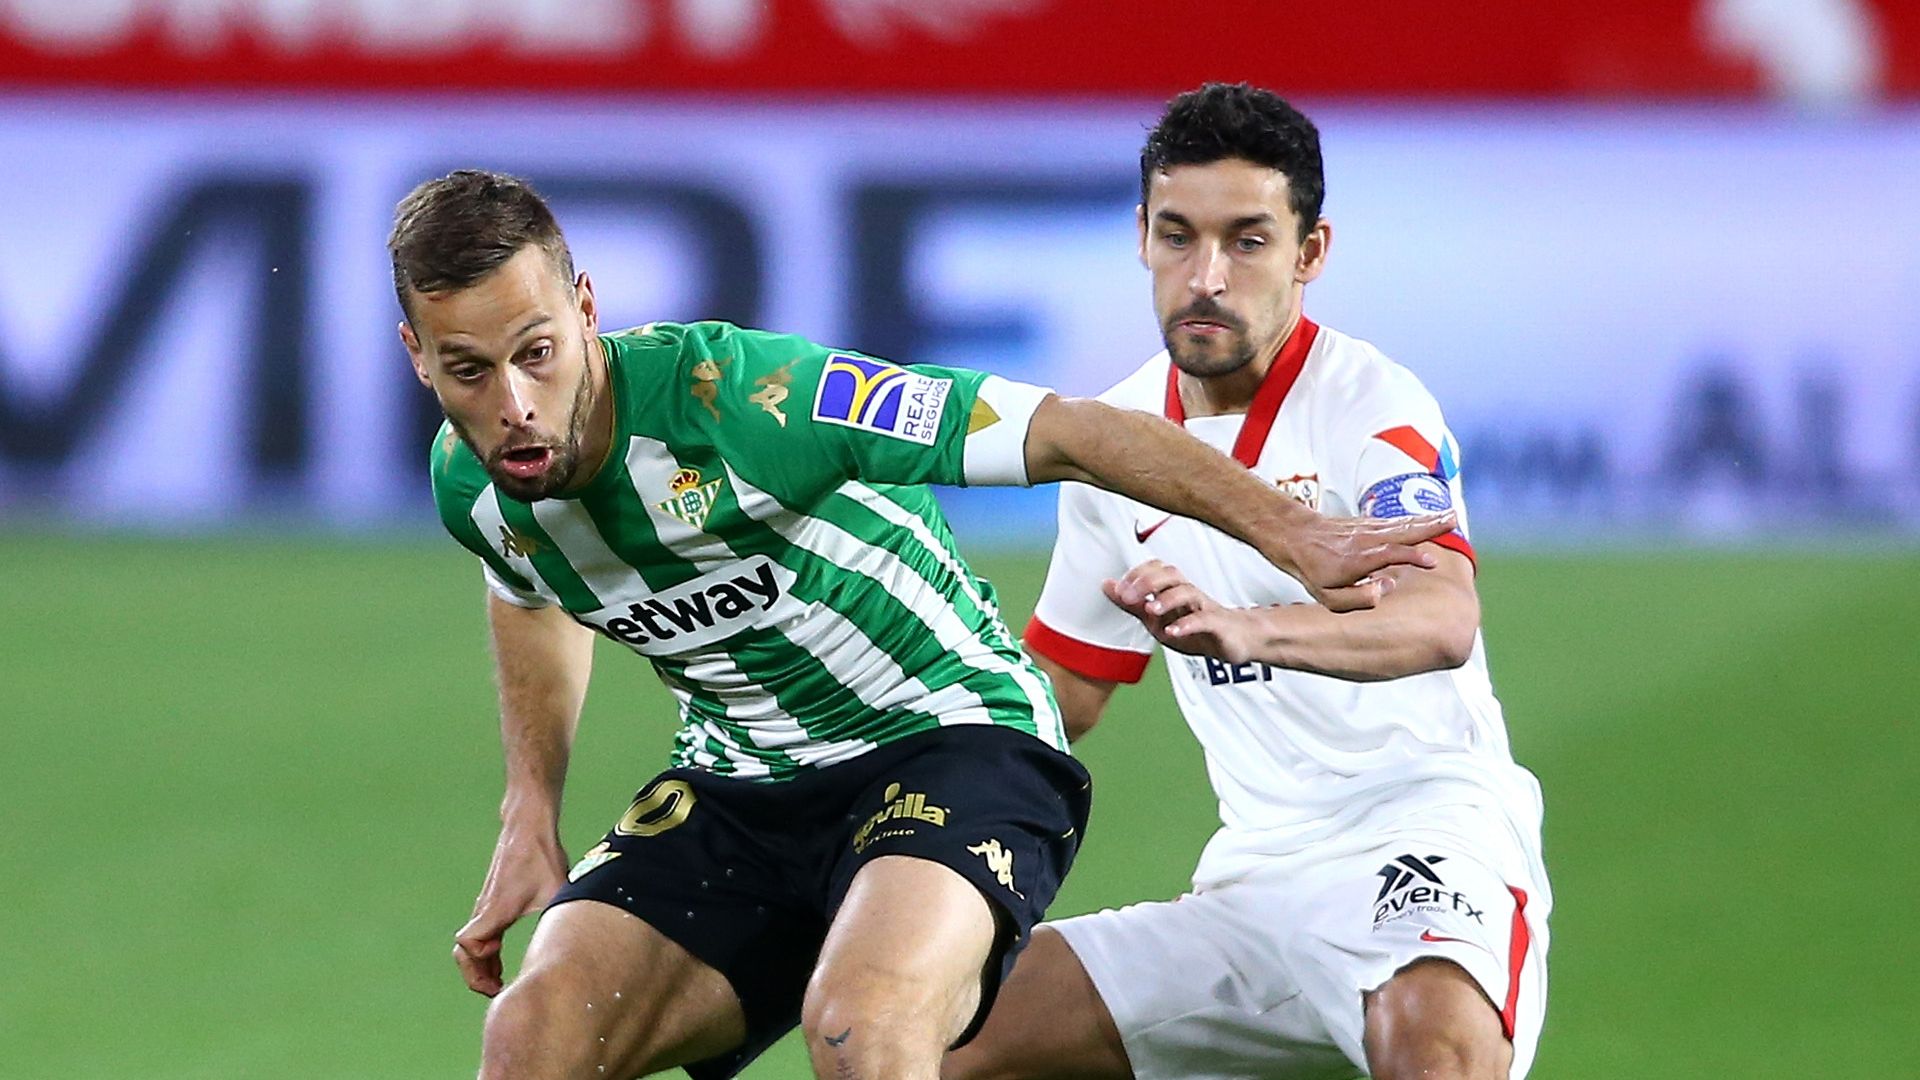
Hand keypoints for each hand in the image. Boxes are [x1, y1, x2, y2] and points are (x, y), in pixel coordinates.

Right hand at [453, 823, 568, 996]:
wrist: (527, 828)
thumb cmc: (542, 856)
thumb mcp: (557, 888)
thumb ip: (561, 915)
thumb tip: (584, 941)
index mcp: (497, 909)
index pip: (467, 943)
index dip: (478, 960)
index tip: (499, 962)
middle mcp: (485, 910)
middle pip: (463, 953)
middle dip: (476, 977)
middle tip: (499, 992)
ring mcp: (485, 908)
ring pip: (469, 947)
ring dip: (480, 968)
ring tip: (500, 985)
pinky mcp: (490, 905)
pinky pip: (479, 938)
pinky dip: (485, 955)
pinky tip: (500, 966)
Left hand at [1104, 560, 1261, 664]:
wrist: (1235, 642)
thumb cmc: (1196, 629)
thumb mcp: (1157, 620)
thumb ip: (1132, 604)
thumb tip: (1107, 585)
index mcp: (1174, 590)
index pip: (1156, 569)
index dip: (1137, 575)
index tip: (1120, 589)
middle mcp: (1189, 594)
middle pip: (1171, 575)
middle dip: (1148, 582)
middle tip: (1129, 596)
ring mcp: (1204, 608)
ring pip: (1188, 592)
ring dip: (1166, 600)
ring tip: (1150, 610)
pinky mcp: (1218, 626)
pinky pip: (1204, 620)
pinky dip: (1187, 624)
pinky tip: (1172, 631)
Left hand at [1269, 512, 1454, 611]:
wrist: (1296, 537)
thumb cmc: (1313, 570)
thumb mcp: (1328, 597)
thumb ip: (1358, 598)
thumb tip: (1386, 588)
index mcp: (1360, 560)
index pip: (1391, 555)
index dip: (1411, 558)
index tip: (1432, 562)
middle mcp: (1367, 540)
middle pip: (1402, 531)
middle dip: (1429, 527)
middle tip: (1453, 520)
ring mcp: (1368, 529)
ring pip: (1402, 524)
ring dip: (1427, 520)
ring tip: (1451, 516)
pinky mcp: (1369, 524)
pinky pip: (1396, 522)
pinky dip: (1414, 520)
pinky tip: (1429, 519)